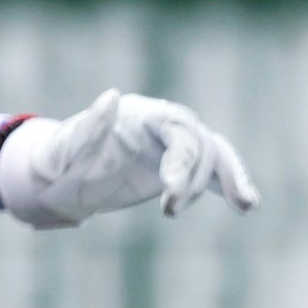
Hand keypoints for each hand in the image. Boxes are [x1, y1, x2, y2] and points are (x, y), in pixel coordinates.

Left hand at [0, 90, 259, 227]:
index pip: (176, 131)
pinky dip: (232, 185)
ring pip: (213, 157)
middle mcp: (163, 125)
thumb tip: (111, 97)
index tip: (172, 195)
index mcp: (140, 115)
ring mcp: (173, 146)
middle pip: (199, 144)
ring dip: (229, 180)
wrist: (61, 178)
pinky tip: (248, 204)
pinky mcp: (177, 169)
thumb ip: (87, 126)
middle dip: (193, 178)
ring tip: (244, 205)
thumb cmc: (59, 161)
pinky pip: (212, 173)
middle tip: (170, 210)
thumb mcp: (64, 148)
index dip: (182, 160)